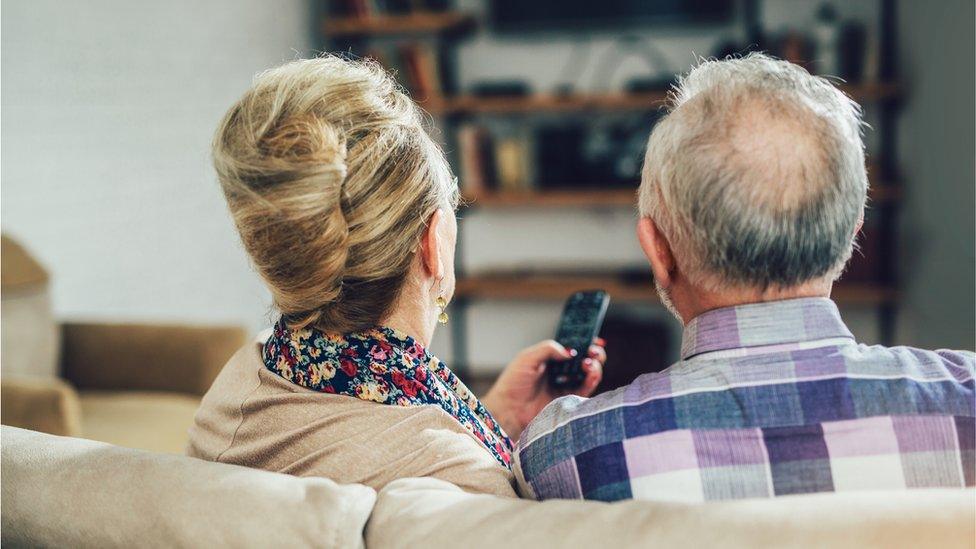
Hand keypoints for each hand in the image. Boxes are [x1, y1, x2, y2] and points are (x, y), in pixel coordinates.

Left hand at [482, 338, 604, 440]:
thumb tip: (570, 351)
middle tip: (593, 350)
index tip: (593, 338)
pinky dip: (592, 379)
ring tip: (588, 363)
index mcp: (550, 358)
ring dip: (594, 365)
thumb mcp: (528, 358)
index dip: (585, 341)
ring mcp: (566, 385)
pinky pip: (586, 388)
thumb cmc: (513, 383)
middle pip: (585, 359)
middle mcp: (560, 371)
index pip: (572, 346)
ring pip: (589, 373)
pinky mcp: (569, 399)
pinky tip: (590, 373)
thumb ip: (548, 349)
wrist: (508, 408)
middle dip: (593, 353)